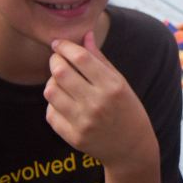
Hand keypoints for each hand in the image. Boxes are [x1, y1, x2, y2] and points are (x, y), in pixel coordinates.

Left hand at [43, 31, 157, 171]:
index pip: (80, 57)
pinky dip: (53, 104)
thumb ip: (100, 59)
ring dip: (52, 82)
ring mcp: (84, 122)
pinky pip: (50, 113)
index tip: (58, 43)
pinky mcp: (74, 137)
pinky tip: (63, 102)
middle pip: (61, 72)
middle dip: (55, 60)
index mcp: (112, 86)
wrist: (132, 148)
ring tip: (60, 81)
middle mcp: (97, 103)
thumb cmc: (127, 109)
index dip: (65, 46)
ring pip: (50, 92)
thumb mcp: (120, 82)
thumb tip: (85, 34)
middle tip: (57, 59)